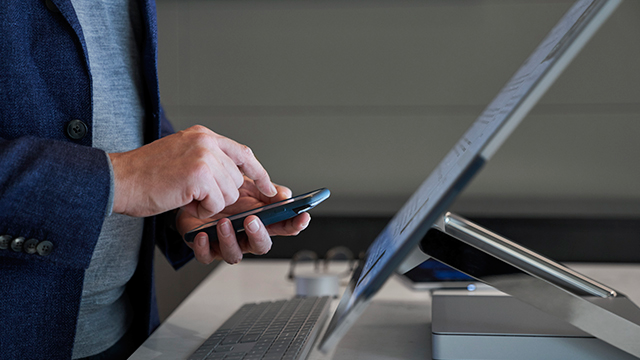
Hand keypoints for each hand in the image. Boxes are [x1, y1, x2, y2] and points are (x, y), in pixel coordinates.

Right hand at [108, 125, 276, 217]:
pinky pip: (217, 202)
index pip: (243, 153)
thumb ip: (210, 161)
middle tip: (195, 195)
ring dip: (210, 203)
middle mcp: (206, 141)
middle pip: (237, 178)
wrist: (117, 180)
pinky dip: (203, 210)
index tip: (269, 188)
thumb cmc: (145, 175)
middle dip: (222, 195)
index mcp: (203, 135)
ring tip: (186, 195)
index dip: (258, 173)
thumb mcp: (182, 156)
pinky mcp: (199, 174)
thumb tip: (237, 179)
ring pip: (229, 192)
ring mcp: (204, 156)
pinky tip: (185, 201)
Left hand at [177, 178, 310, 263]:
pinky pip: (206, 256)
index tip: (302, 217)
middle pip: (261, 246)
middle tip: (252, 220)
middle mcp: (246, 236)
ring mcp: (227, 244)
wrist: (193, 191)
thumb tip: (285, 196)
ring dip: (230, 240)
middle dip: (258, 234)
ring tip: (223, 222)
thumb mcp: (246, 184)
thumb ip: (266, 189)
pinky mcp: (205, 247)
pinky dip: (204, 248)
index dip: (295, 224)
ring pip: (234, 255)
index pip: (284, 227)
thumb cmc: (221, 190)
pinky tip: (203, 234)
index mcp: (261, 221)